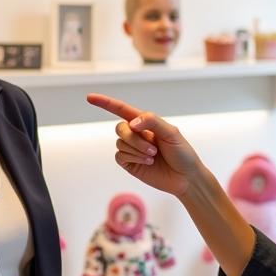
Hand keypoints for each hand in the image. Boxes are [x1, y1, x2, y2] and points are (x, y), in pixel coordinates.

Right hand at [86, 94, 204, 197]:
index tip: (89, 98)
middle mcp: (136, 134)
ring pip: (120, 143)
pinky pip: (120, 156)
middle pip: (120, 128)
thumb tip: (131, 123)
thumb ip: (151, 121)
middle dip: (133, 138)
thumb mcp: (171, 132)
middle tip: (153, 148)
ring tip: (153, 156)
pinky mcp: (129, 163)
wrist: (185, 177)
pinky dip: (133, 158)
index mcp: (145, 122)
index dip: (105, 103)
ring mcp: (132, 149)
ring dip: (137, 149)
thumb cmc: (182, 152)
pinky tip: (147, 162)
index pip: (121, 109)